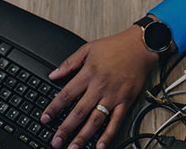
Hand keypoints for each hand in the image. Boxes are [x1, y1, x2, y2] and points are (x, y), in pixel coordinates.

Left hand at [40, 26, 159, 148]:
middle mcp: (99, 86)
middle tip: (56, 141)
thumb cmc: (115, 46)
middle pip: (79, 111)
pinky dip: (108, 135)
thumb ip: (69, 63)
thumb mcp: (88, 48)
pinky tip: (100, 146)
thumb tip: (53, 74)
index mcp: (89, 73)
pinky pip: (116, 121)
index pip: (67, 94)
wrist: (140, 46)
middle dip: (65, 128)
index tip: (45, 118)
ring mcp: (113, 96)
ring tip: (73, 148)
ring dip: (83, 136)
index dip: (54, 108)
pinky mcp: (126, 101)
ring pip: (95, 120)